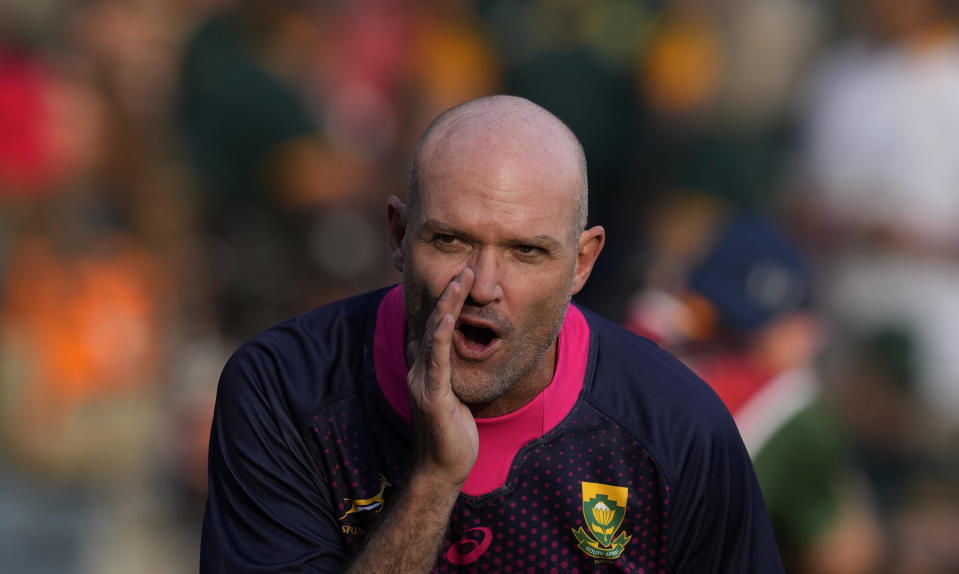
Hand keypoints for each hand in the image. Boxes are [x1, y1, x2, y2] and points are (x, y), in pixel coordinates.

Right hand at [405, 268, 477, 488]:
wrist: (444, 468)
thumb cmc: (453, 432)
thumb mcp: (454, 393)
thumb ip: (447, 370)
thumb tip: (446, 349)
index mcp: (426, 367)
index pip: (435, 325)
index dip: (448, 299)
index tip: (463, 275)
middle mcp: (420, 368)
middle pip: (434, 322)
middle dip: (450, 293)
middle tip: (466, 267)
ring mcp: (423, 381)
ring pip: (435, 333)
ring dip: (449, 304)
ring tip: (462, 279)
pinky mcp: (432, 395)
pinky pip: (437, 360)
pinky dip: (442, 335)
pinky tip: (449, 316)